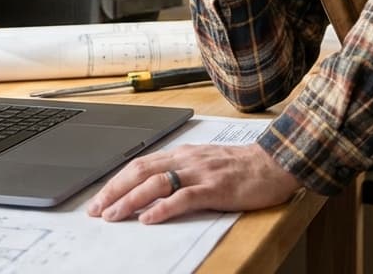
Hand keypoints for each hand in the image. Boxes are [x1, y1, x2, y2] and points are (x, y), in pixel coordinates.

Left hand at [87, 143, 301, 223]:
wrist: (276, 162)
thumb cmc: (243, 166)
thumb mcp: (205, 163)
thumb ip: (181, 172)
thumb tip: (153, 189)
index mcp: (183, 154)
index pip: (141, 164)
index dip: (116, 181)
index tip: (99, 198)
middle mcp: (187, 160)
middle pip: (141, 171)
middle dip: (114, 191)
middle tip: (96, 210)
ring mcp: (201, 172)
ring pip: (157, 183)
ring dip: (131, 200)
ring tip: (114, 215)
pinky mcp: (216, 188)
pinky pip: (185, 197)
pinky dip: (164, 207)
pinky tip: (150, 217)